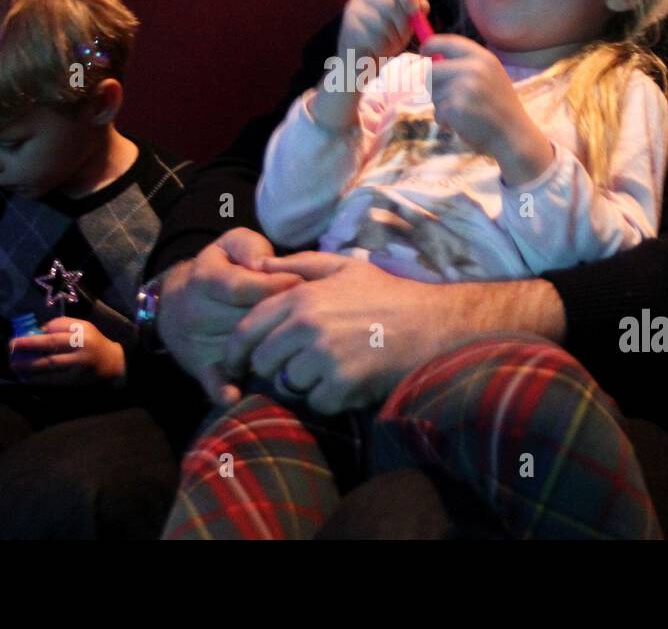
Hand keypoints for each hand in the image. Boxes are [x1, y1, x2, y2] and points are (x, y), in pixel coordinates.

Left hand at [9, 317, 124, 386]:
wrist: (113, 364)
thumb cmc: (94, 342)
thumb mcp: (84, 327)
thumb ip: (63, 326)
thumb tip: (38, 331)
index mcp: (83, 332)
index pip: (58, 328)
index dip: (40, 332)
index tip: (22, 335)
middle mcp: (81, 348)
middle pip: (52, 345)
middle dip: (29, 345)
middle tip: (11, 346)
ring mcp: (78, 366)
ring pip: (50, 364)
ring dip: (29, 364)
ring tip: (14, 364)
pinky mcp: (75, 381)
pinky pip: (53, 380)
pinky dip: (38, 379)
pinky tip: (26, 379)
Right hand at [157, 228, 301, 406]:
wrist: (177, 304)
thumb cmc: (220, 269)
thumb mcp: (229, 246)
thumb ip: (248, 246)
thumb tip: (262, 264)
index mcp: (205, 279)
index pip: (240, 287)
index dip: (272, 286)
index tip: (300, 283)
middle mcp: (197, 312)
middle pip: (243, 319)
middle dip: (276, 316)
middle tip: (308, 313)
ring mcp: (198, 342)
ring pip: (238, 347)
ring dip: (268, 347)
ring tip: (298, 341)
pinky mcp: (201, 367)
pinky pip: (211, 380)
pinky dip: (222, 389)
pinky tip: (235, 395)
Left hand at [224, 251, 478, 414]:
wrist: (432, 325)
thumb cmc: (387, 294)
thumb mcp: (344, 267)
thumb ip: (299, 264)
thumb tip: (259, 267)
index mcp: (300, 298)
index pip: (247, 330)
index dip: (236, 350)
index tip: (235, 363)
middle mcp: (306, 327)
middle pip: (264, 362)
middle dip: (277, 367)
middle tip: (302, 363)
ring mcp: (323, 357)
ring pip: (289, 385)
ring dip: (305, 384)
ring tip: (333, 369)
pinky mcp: (342, 384)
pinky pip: (317, 403)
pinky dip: (330, 399)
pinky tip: (350, 382)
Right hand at [337, 0, 424, 62]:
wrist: (361, 58)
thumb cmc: (383, 38)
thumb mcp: (403, 23)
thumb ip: (414, 12)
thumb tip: (422, 4)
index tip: (415, 10)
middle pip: (390, 4)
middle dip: (402, 25)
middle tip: (402, 37)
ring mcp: (354, 11)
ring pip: (383, 23)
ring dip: (391, 38)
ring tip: (387, 44)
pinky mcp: (350, 29)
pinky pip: (373, 37)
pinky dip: (381, 47)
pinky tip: (376, 49)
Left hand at [421, 33, 553, 185]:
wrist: (514, 135)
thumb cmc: (499, 107)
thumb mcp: (490, 76)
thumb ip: (464, 66)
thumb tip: (428, 62)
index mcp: (482, 57)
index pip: (446, 42)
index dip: (430, 46)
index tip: (423, 53)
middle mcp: (473, 68)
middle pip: (430, 70)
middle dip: (432, 86)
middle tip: (443, 97)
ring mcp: (464, 87)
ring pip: (433, 94)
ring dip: (441, 106)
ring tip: (463, 113)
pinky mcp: (456, 108)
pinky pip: (438, 112)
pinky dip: (445, 121)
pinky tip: (463, 124)